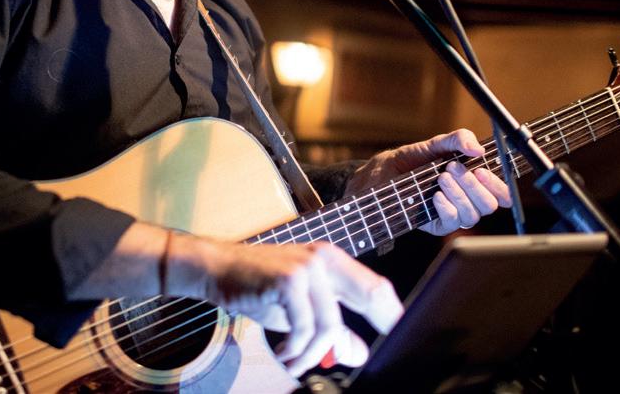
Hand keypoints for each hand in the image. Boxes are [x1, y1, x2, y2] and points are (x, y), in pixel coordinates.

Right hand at [166, 234, 402, 378]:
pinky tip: (284, 353)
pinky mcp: (289, 279)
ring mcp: (308, 266)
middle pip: (372, 294)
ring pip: (331, 325)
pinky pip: (304, 328)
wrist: (217, 269)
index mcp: (332, 261)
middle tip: (366, 359)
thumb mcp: (298, 312)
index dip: (393, 315)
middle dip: (380, 328)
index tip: (402, 341)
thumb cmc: (258, 288)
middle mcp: (325, 258)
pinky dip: (295, 350)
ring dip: (313, 354)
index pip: (376, 288)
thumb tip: (360, 352)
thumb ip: (331, 328)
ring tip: (294, 362)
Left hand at [346, 129, 511, 235]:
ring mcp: (452, 213)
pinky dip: (446, 207)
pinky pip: (451, 223)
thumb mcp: (433, 144)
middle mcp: (466, 200)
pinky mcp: (436, 224)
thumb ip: (456, 140)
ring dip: (459, 194)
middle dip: (474, 186)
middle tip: (453, 169)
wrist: (381, 173)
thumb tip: (477, 149)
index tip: (482, 170)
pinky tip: (435, 195)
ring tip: (440, 178)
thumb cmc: (410, 160)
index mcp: (472, 182)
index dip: (499, 185)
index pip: (500, 192)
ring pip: (472, 215)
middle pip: (489, 205)